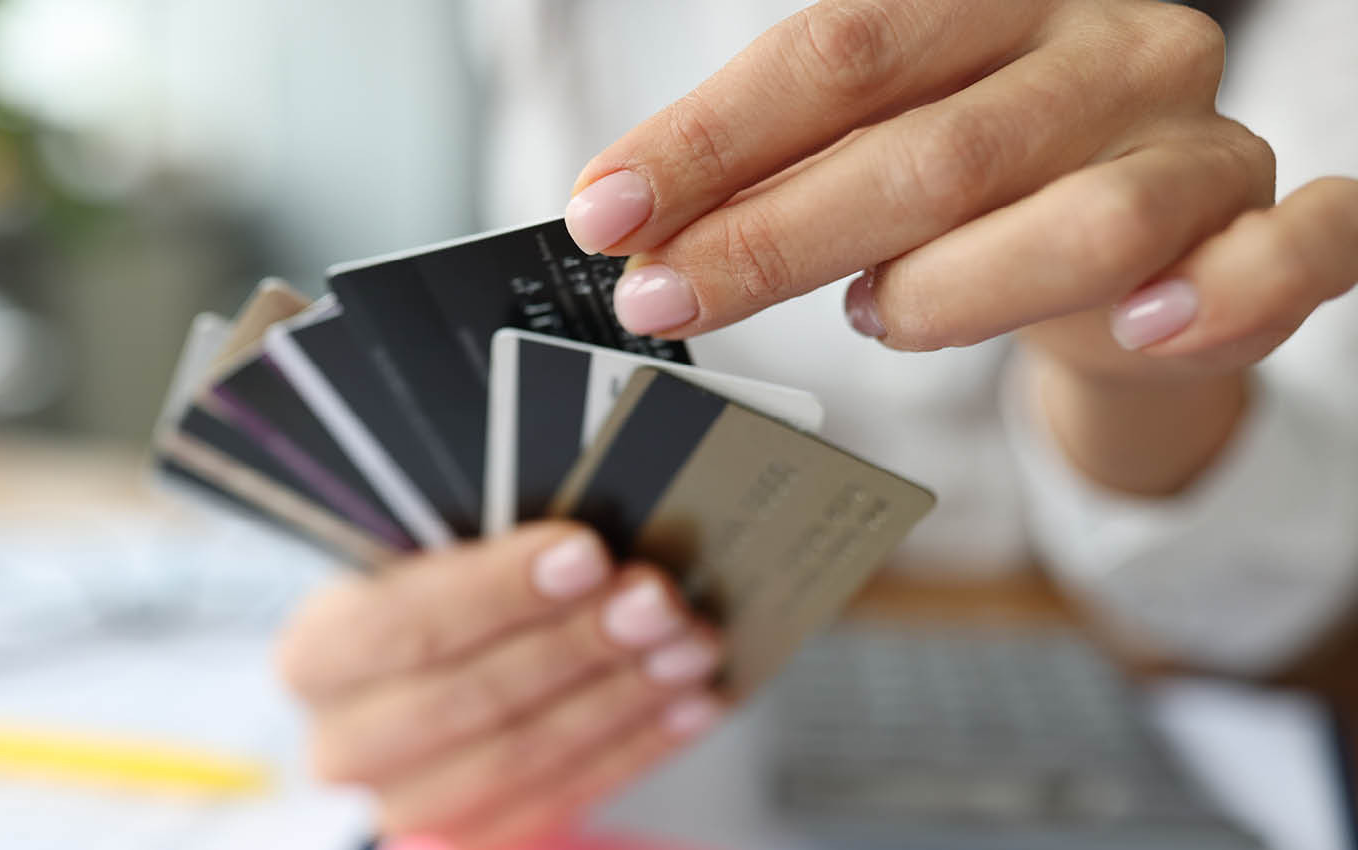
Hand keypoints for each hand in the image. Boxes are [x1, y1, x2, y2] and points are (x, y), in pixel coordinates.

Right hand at [276, 523, 724, 849]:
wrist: (427, 684)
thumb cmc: (439, 604)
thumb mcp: (431, 560)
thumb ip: (482, 550)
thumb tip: (589, 544)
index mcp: (316, 654)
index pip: (402, 624)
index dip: (499, 590)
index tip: (587, 552)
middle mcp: (344, 744)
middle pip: (470, 697)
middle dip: (578, 643)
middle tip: (658, 599)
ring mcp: (404, 808)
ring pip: (523, 755)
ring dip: (621, 695)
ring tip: (690, 645)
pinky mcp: (468, 843)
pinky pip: (562, 798)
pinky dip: (637, 744)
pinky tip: (693, 701)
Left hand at [564, 0, 1357, 492]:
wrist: (1132, 253)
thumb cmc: (976, 193)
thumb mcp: (866, 158)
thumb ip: (772, 174)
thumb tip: (624, 221)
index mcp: (993, 3)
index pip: (837, 52)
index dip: (711, 139)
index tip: (605, 213)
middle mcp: (1103, 51)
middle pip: (933, 148)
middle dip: (775, 237)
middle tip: (663, 298)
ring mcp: (1197, 141)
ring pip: (1086, 220)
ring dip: (954, 290)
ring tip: (876, 319)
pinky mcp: (1271, 227)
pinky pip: (1293, 248)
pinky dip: (1220, 293)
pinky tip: (1146, 324)